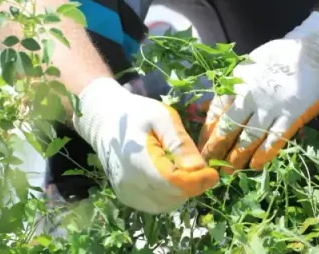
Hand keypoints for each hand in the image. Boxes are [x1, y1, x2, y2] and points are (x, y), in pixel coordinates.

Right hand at [73, 78, 218, 213]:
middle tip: (198, 166)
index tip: (213, 173)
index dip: (197, 181)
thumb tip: (199, 168)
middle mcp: (129, 182)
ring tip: (181, 169)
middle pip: (172, 196)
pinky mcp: (128, 198)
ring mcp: (127, 193)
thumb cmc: (136, 114)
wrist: (105, 121)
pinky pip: (157, 204)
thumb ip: (180, 142)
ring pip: (167, 204)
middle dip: (192, 185)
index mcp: (137, 159)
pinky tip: (169, 177)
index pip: (173, 182)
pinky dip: (169, 195)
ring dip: (182, 191)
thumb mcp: (162, 117)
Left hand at [197, 11, 318, 171]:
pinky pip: (274, 139)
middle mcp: (249, 97)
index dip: (207, 133)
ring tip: (229, 171)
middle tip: (208, 166)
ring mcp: (270, 107)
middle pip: (228, 128)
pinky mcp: (291, 115)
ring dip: (237, 157)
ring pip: (248, 138)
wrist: (313, 51)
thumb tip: (207, 105)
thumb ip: (228, 87)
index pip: (215, 113)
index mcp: (236, 82)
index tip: (200, 147)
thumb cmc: (278, 57)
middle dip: (216, 149)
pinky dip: (263, 154)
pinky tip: (255, 166)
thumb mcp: (246, 66)